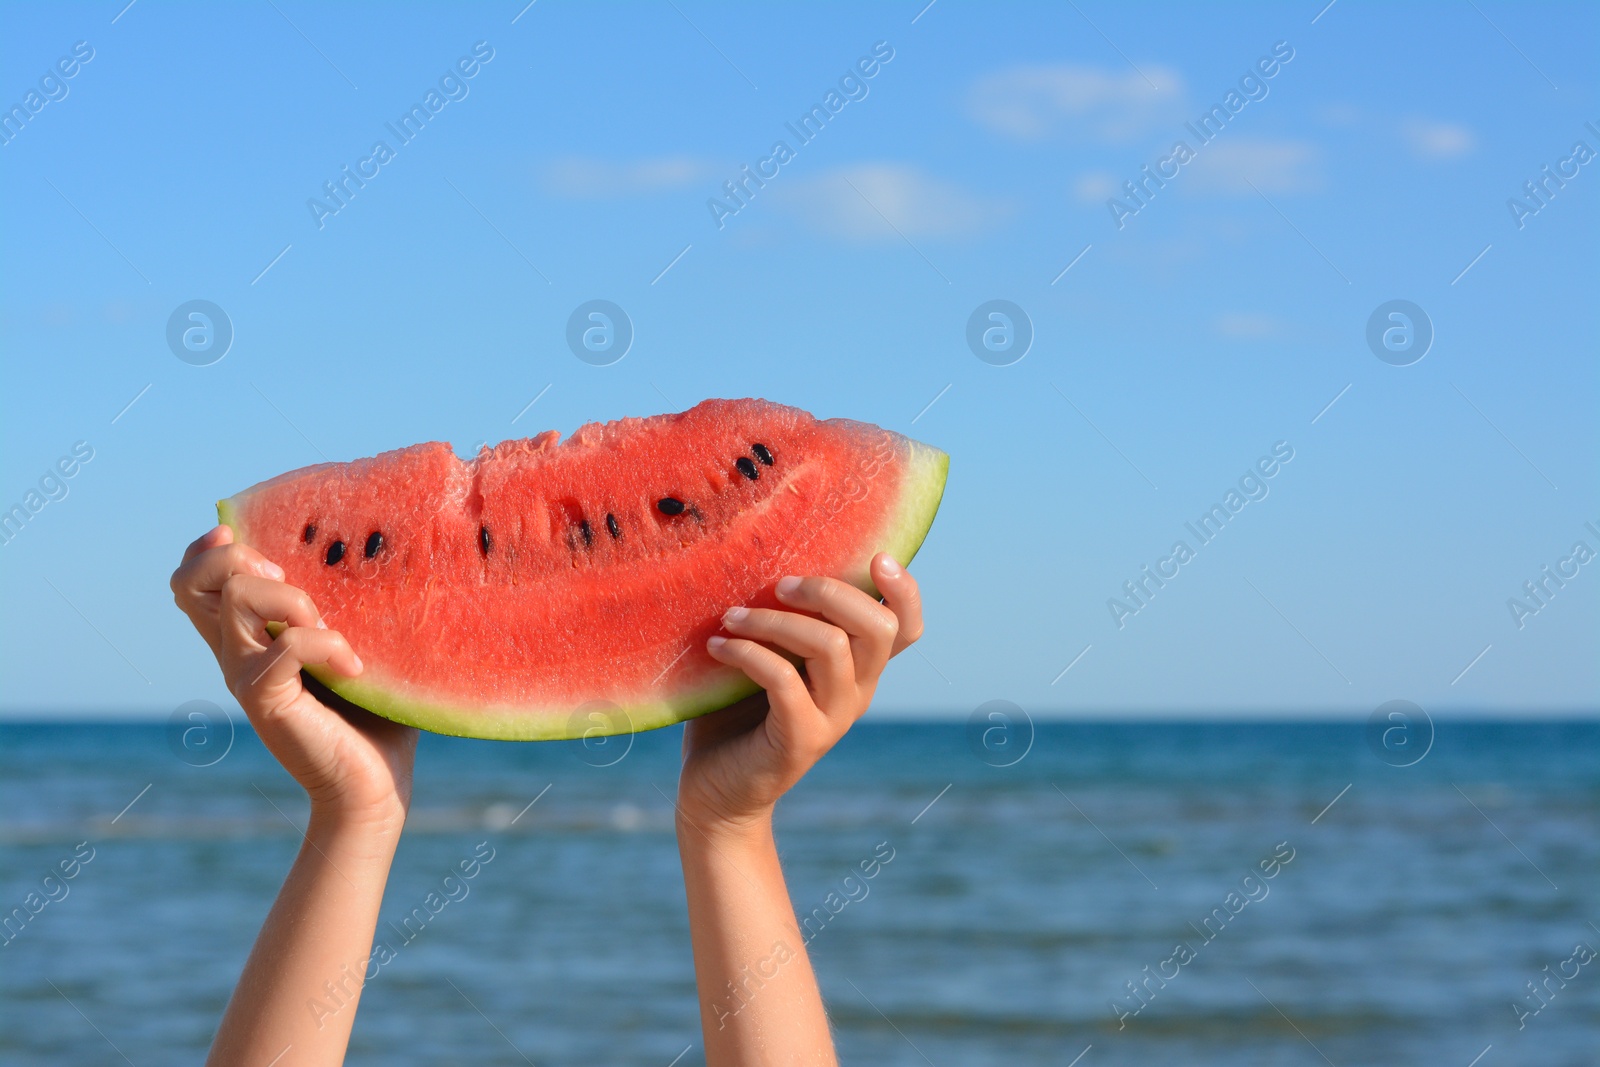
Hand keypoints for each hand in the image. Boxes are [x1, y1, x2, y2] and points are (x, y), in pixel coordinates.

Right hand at [171, 525, 415, 829]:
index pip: (194, 582)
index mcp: (251, 636)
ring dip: (293, 599)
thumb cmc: (374, 714)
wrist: (373, 785)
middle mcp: (237, 652)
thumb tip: (377, 550)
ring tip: (332, 627)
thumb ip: (350, 605)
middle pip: (191, 583)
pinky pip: (284, 646)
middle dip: (239, 560)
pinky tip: (354, 670)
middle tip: (291, 583)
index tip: (237, 534)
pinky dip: (325, 644)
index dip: (204, 551)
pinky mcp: (265, 700)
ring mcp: (245, 675)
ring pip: (236, 599)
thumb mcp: (360, 646)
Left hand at [678, 553, 923, 834]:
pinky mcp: (799, 741)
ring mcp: (832, 720)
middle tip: (778, 584)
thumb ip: (785, 619)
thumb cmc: (734, 715)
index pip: (906, 628)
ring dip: (776, 620)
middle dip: (830, 592)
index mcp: (857, 671)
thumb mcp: (768, 658)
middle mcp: (856, 694)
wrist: (716, 795)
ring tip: (731, 616)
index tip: (876, 557)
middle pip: (877, 628)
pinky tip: (717, 648)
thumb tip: (763, 551)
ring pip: (831, 648)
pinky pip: (784, 680)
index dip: (904, 591)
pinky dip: (748, 653)